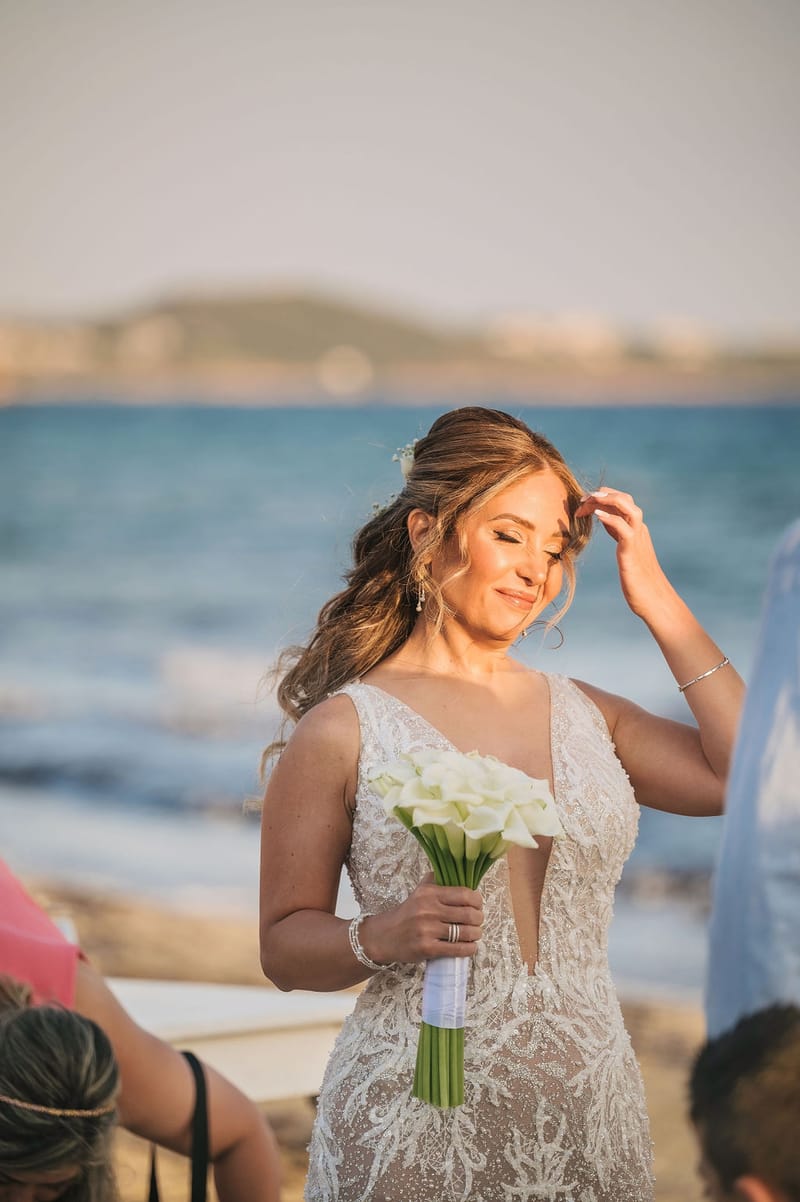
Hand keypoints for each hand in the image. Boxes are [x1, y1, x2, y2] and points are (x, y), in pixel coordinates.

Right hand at [362, 872, 483, 964]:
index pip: (464, 894)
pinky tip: (470, 946)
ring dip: (476, 934)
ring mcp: (427, 930)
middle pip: (468, 914)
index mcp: (429, 894)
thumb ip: (435, 881)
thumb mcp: (418, 892)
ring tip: (475, 933)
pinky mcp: (427, 948)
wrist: (384, 936)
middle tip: (478, 920)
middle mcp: (428, 910)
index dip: (477, 901)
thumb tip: (456, 871)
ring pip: (465, 932)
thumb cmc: (407, 913)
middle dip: (479, 918)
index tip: (478, 905)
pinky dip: (469, 948)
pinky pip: (456, 949)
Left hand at [575, 488, 674, 620]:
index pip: (621, 502)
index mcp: (636, 529)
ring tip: (591, 499)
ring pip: (628, 507)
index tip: (583, 505)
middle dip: (602, 494)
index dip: (601, 498)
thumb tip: (606, 522)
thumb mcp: (626, 550)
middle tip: (582, 500)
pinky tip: (597, 516)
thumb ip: (618, 534)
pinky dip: (611, 520)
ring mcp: (637, 540)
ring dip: (608, 499)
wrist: (654, 600)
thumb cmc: (639, 579)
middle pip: (625, 499)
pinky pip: (624, 529)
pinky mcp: (632, 553)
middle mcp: (639, 530)